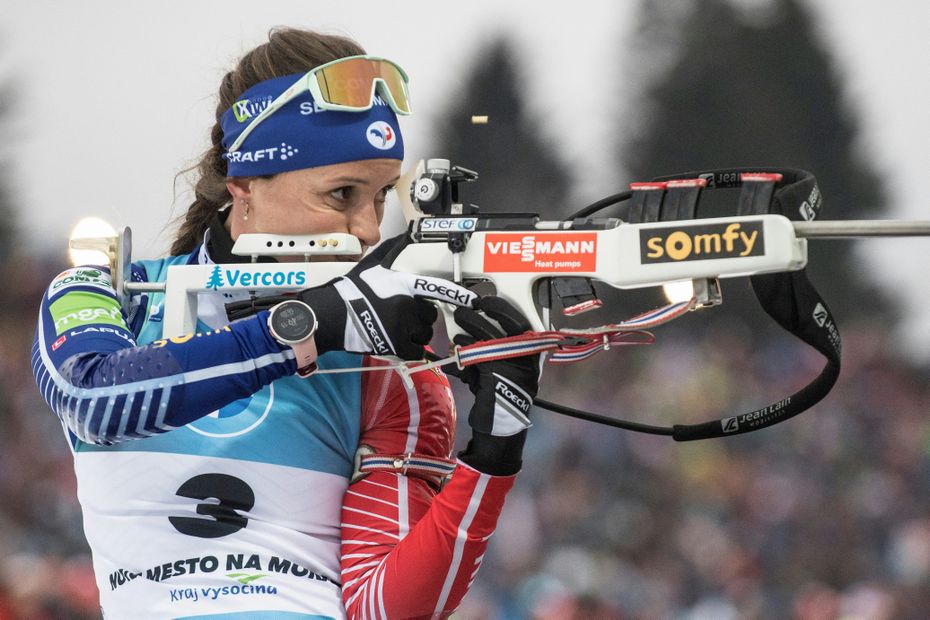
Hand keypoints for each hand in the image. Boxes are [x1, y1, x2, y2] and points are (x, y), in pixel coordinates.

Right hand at [293, 233, 476, 358]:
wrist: (330, 315)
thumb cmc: (350, 289)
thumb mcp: (372, 264)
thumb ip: (392, 249)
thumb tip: (406, 233)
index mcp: (404, 285)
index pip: (436, 289)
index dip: (458, 295)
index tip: (475, 301)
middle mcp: (407, 306)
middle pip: (430, 315)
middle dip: (421, 316)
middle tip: (403, 315)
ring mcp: (402, 327)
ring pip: (423, 334)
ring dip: (415, 333)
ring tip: (396, 328)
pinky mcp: (395, 346)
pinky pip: (415, 351)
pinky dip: (410, 350)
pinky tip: (399, 344)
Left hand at [452, 296, 540, 474]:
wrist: (504, 427)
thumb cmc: (502, 395)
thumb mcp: (503, 367)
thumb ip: (493, 348)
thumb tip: (470, 328)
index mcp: (529, 352)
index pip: (517, 322)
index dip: (500, 309)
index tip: (484, 301)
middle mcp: (523, 358)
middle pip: (497, 328)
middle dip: (475, 318)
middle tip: (461, 312)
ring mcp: (510, 368)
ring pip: (483, 342)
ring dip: (465, 335)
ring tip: (455, 335)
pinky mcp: (494, 377)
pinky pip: (473, 359)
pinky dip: (458, 355)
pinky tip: (448, 352)